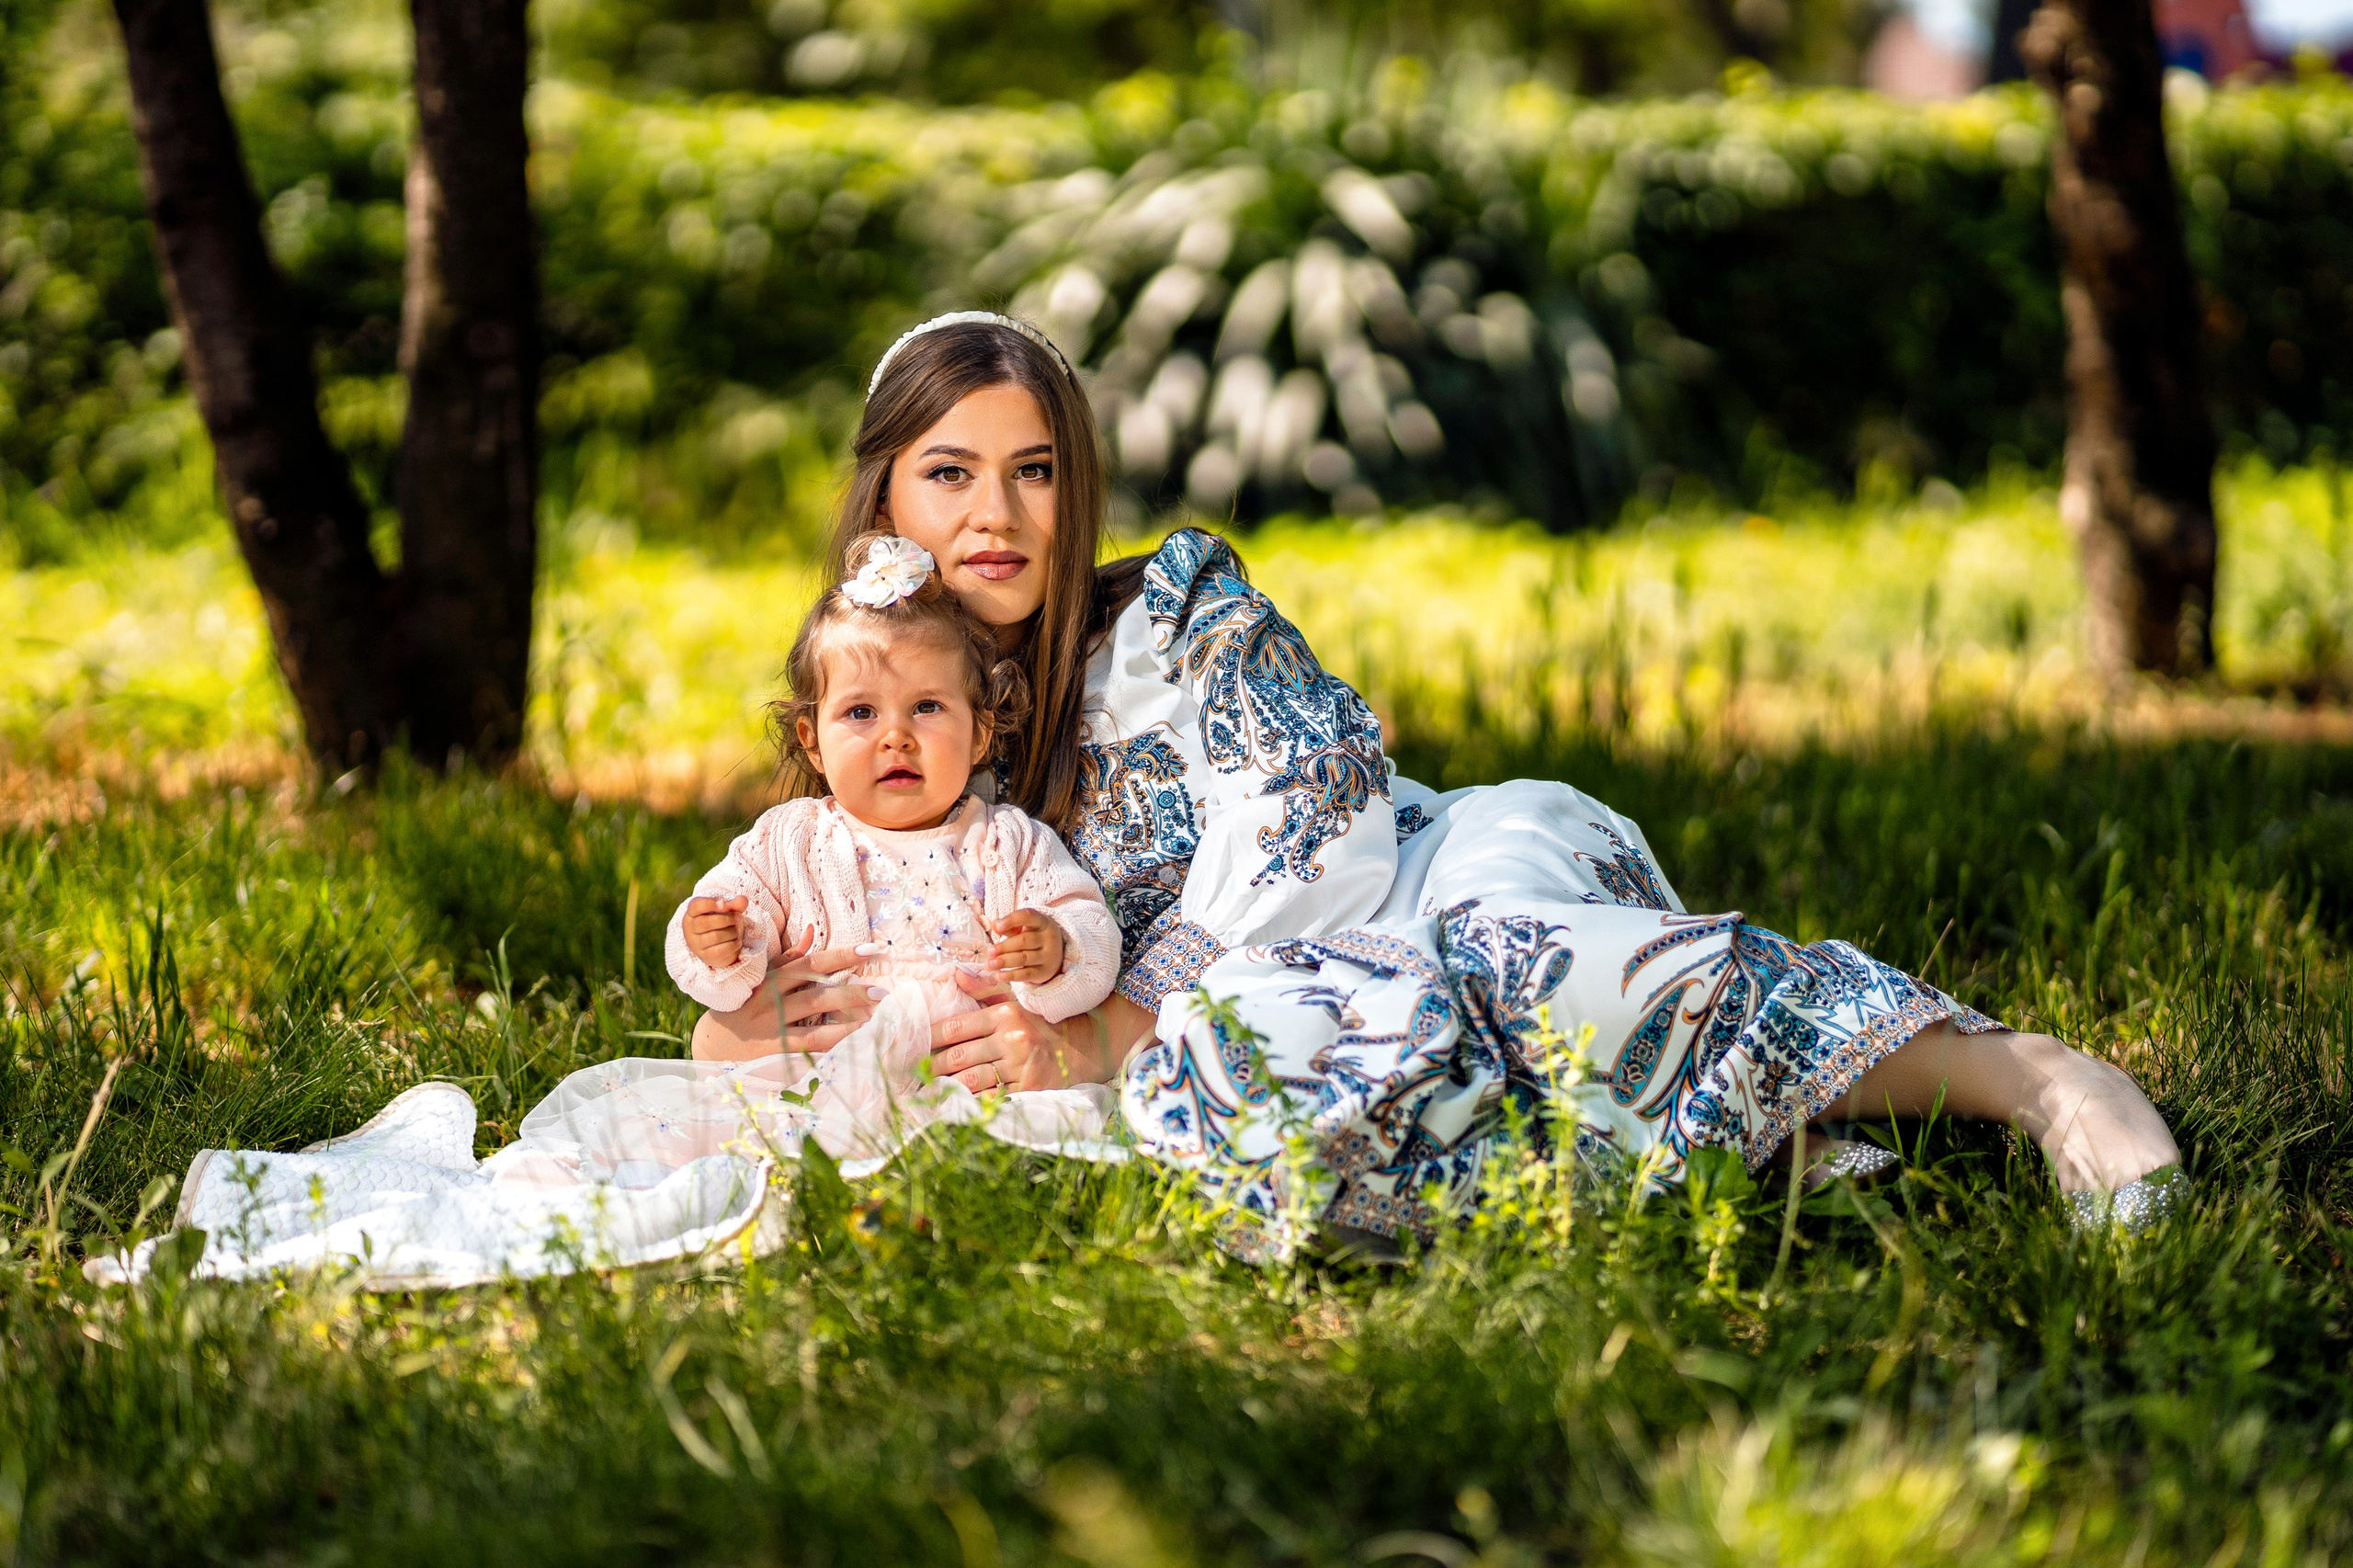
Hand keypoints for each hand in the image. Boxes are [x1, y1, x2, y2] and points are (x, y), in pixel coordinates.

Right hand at [682, 894, 749, 967]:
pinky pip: (721, 950)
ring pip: (716, 936)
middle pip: (707, 922)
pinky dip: (733, 944)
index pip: (695, 906)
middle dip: (728, 919)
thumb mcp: (727, 912)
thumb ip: (734, 905)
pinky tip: (737, 941)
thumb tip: (743, 899)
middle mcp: (689, 930)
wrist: (719, 948)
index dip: (710, 903)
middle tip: (738, 918)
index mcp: (691, 914)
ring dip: (732, 932)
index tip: (724, 904)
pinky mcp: (706, 956)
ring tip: (736, 931)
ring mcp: (696, 945)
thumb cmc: (721, 925)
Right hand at [691, 926, 880, 1061]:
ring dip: (846, 1016)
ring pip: (814, 1018)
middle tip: (881, 991)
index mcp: (772, 979)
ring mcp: (773, 1026)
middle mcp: (772, 1000)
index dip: (842, 955)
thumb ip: (788, 957)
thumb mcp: (761, 978)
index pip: (811, 962)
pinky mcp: (774, 1050)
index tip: (871, 949)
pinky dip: (831, 1039)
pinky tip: (852, 1037)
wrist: (712, 1045)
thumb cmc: (744, 1006)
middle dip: (851, 991)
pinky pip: (807, 1044)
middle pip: (817, 992)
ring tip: (873, 1014)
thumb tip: (813, 930)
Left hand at [929, 968, 1116, 1091]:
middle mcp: (1012, 1039)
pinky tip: (956, 1102)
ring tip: (930, 1089)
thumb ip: (984, 988)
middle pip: (959, 1056)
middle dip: (934, 1067)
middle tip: (916, 1073)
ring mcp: (1021, 1066)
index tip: (915, 1045)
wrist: (1080, 1050)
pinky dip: (971, 1101)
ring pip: (971, 1080)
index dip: (930, 1038)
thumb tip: (954, 975)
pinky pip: (991, 1097)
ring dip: (947, 1086)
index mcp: (1005, 1015)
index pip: (956, 1028)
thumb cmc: (1039, 1025)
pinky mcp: (1028, 1089)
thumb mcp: (1015, 1002)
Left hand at [989, 909, 1065, 985]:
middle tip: (990, 951)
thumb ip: (1010, 927)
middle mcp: (1048, 938)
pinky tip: (999, 975)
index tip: (996, 927)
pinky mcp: (1043, 972)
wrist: (1056, 955)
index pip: (1027, 916)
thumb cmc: (1033, 937)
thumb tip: (995, 924)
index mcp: (1042, 922)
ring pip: (1024, 958)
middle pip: (1024, 941)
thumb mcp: (1025, 928)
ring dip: (1005, 961)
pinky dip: (1011, 975)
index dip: (1011, 920)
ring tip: (990, 964)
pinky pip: (1026, 974)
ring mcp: (1047, 956)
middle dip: (1005, 947)